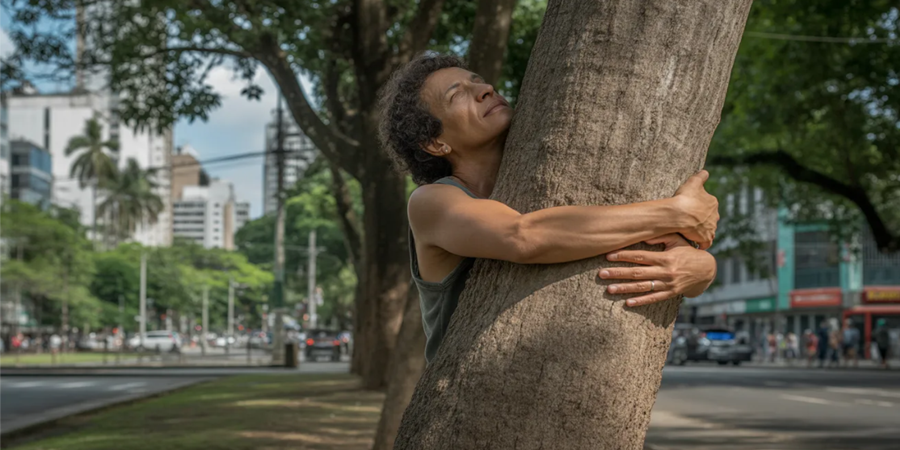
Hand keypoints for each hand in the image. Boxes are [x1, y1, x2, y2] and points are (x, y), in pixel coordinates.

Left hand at [599, 234, 716, 306]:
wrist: (706, 271)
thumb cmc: (688, 252)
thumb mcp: (677, 240)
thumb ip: (660, 236)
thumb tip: (643, 234)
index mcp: (665, 257)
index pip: (640, 256)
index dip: (623, 255)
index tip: (608, 255)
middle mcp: (665, 272)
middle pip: (637, 273)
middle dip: (618, 273)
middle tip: (601, 274)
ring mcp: (667, 284)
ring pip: (642, 287)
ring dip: (624, 288)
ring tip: (609, 289)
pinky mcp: (670, 294)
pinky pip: (653, 298)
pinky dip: (640, 301)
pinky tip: (627, 303)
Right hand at [672, 170, 718, 248]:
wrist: (680, 214)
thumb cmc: (685, 197)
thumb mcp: (692, 182)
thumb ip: (700, 177)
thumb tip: (705, 171)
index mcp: (712, 202)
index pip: (710, 206)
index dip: (702, 209)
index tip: (694, 211)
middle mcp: (715, 215)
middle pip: (711, 219)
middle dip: (704, 221)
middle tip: (692, 222)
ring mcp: (711, 228)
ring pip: (709, 231)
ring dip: (702, 232)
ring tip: (691, 233)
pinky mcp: (706, 238)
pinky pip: (705, 243)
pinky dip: (702, 244)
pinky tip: (696, 244)